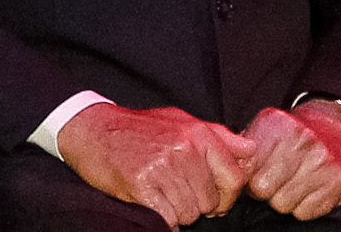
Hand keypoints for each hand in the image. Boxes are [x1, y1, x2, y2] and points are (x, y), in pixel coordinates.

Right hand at [58, 102, 250, 226]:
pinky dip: (161, 217)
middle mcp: (184, 149)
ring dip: (176, 210)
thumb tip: (252, 150)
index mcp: (198, 134)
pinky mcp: (143, 185)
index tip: (210, 195)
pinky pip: (169, 219)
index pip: (235, 178)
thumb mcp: (180, 120)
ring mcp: (163, 167)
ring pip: (190, 213)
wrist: (89, 128)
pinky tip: (150, 201)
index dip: (225, 195)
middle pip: (211, 201)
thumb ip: (218, 135)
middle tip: (173, 188)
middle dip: (196, 203)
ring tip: (158, 191)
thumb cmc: (138, 129)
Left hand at [241, 103, 340, 219]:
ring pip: (283, 204)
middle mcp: (303, 141)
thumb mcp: (262, 128)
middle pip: (262, 188)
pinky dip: (301, 208)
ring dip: (281, 199)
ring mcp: (323, 162)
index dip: (245, 176)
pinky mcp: (339, 182)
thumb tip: (229, 169)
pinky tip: (303, 192)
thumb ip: (241, 146)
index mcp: (278, 124)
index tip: (252, 173)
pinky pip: (306, 213)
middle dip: (261, 190)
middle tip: (268, 182)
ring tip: (286, 186)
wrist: (332, 126)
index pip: (246, 167)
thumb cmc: (288, 133)